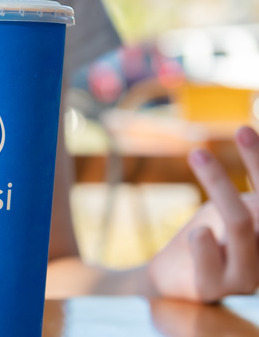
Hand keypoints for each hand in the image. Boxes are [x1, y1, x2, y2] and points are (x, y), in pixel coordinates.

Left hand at [147, 126, 258, 302]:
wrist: (169, 278)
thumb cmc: (208, 237)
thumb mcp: (231, 209)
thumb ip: (253, 198)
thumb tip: (256, 145)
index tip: (244, 130)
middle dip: (256, 162)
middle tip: (237, 133)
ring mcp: (247, 277)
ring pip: (241, 224)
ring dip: (220, 183)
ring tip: (198, 153)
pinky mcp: (215, 288)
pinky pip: (211, 260)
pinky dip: (203, 241)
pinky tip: (198, 233)